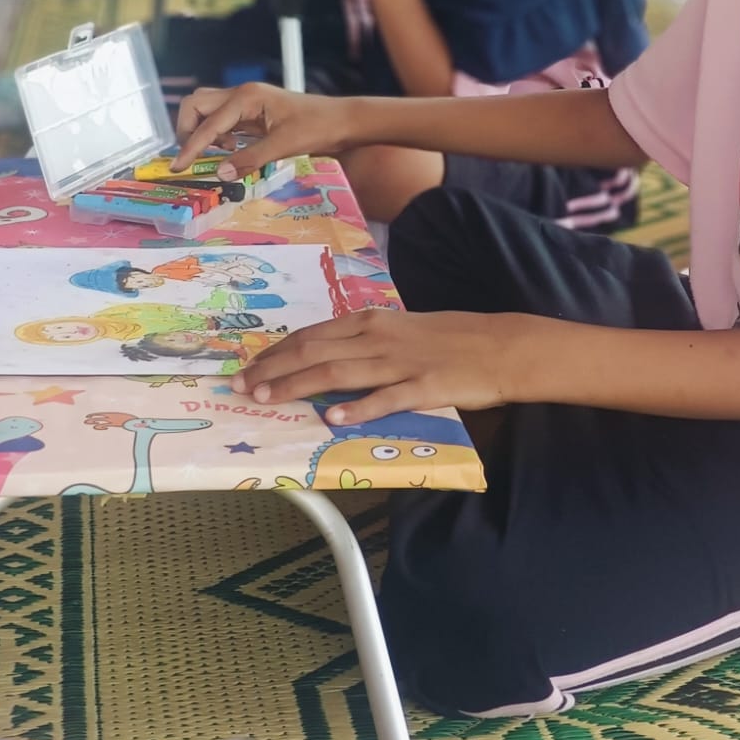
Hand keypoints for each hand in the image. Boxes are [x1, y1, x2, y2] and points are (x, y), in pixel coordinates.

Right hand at [174, 81, 356, 174]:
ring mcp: (246, 101)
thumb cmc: (317, 128)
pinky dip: (215, 134)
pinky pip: (221, 119)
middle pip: (196, 105)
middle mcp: (241, 94)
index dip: (190, 147)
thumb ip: (249, 159)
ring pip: (206, 110)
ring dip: (200, 131)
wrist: (341, 120)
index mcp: (247, 97)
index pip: (208, 124)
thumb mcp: (284, 146)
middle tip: (192, 156)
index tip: (177, 168)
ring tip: (214, 154)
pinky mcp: (252, 111)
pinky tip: (229, 149)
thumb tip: (218, 173)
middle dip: (187, 129)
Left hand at [231, 306, 532, 423]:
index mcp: (370, 321)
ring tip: (267, 398)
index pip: (312, 335)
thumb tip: (327, 356)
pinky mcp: (423, 387)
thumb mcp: (399, 330)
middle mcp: (377, 337)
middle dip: (274, 370)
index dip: (276, 352)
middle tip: (241, 387)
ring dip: (299, 386)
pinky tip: (333, 418)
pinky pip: (386, 399)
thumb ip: (364, 341)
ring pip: (339, 373)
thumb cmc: (449, 338)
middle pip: (315, 352)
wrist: (499, 345)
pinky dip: (357, 408)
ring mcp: (399, 363)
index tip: (248, 366)